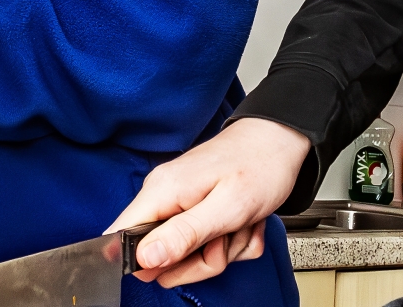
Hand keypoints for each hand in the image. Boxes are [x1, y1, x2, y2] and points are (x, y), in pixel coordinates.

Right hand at [106, 118, 309, 287]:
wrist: (281, 142)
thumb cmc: (260, 167)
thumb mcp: (227, 208)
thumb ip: (183, 235)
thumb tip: (143, 258)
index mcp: (162, 192)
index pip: (121, 236)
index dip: (144, 261)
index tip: (179, 259)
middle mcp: (165, 197)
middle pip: (159, 257)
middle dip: (199, 260)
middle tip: (224, 237)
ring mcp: (181, 205)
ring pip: (189, 256)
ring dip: (223, 250)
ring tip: (239, 223)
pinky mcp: (198, 212)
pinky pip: (209, 248)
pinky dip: (233, 241)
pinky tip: (243, 220)